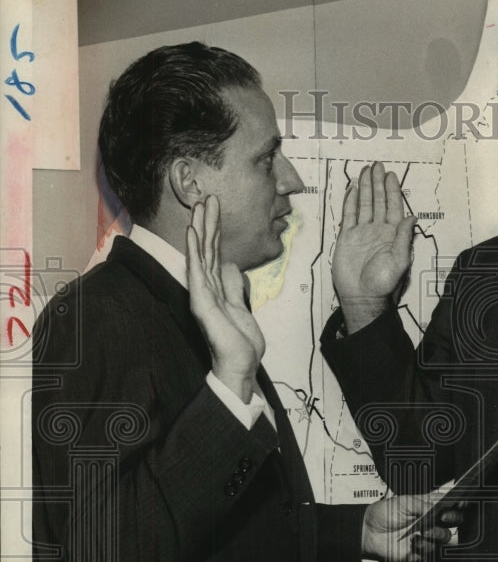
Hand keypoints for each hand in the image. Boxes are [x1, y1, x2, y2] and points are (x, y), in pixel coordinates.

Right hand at [186, 196, 264, 401]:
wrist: (239, 366)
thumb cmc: (239, 343)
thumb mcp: (241, 307)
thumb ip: (234, 286)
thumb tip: (230, 267)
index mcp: (217, 288)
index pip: (215, 253)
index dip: (215, 230)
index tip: (214, 207)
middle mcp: (207, 288)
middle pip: (207, 249)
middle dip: (208, 222)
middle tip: (207, 196)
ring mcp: (203, 294)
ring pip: (202, 255)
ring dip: (201, 228)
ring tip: (200, 206)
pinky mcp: (203, 302)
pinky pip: (198, 272)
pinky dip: (195, 251)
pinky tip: (193, 233)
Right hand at [331, 162, 416, 332]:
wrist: (361, 296)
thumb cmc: (383, 282)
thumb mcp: (399, 260)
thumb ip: (403, 237)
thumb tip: (412, 215)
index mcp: (391, 233)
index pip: (392, 206)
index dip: (392, 190)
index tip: (391, 175)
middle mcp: (377, 229)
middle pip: (377, 201)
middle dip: (378, 183)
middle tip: (377, 165)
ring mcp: (361, 232)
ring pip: (363, 204)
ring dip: (365, 188)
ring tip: (365, 171)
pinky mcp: (347, 237)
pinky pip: (349, 216)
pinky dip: (350, 202)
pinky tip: (351, 189)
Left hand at [362, 490, 461, 561]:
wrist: (369, 531)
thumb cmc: (385, 512)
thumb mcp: (406, 501)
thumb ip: (425, 504)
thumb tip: (441, 506)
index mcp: (430, 506)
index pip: (450, 505)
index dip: (458, 504)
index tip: (460, 503)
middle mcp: (431, 521)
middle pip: (454, 522)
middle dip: (453, 518)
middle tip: (443, 517)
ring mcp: (426, 537)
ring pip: (444, 537)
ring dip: (435, 534)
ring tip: (422, 531)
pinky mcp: (420, 551)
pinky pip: (430, 552)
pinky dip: (422, 547)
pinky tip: (412, 543)